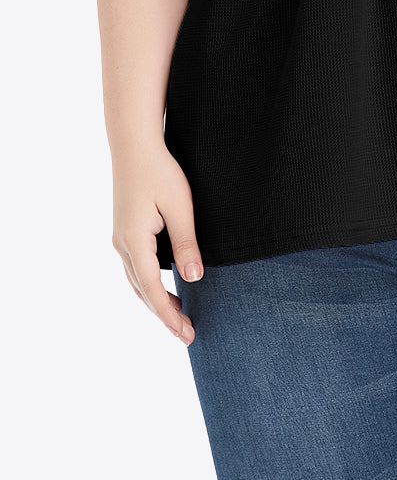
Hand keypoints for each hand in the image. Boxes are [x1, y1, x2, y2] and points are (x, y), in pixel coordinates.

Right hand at [111, 141, 203, 344]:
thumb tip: (194, 278)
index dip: (170, 315)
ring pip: (137, 281)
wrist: (134, 145)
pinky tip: (163, 288)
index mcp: (134, 242)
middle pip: (143, 291)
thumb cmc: (160, 171)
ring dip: (155, 301)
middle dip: (164, 314)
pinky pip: (136, 267)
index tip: (186, 334)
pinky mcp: (124, 230)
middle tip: (187, 334)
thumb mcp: (179, 206)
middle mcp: (122, 244)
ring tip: (177, 317)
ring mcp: (120, 238)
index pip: (153, 290)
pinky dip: (149, 284)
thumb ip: (186, 243)